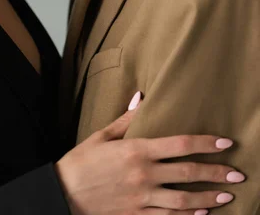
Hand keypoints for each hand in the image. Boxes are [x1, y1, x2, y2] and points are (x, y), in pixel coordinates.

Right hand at [55, 92, 244, 214]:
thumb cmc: (82, 161)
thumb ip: (126, 118)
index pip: (180, 145)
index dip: (205, 143)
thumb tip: (141, 98)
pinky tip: (201, 214)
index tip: (225, 143)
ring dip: (208, 199)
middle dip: (215, 173)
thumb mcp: (102, 135)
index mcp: (137, 150)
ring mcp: (142, 198)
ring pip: (183, 201)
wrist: (63, 194)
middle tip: (237, 174)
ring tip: (226, 197)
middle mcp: (144, 175)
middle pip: (187, 173)